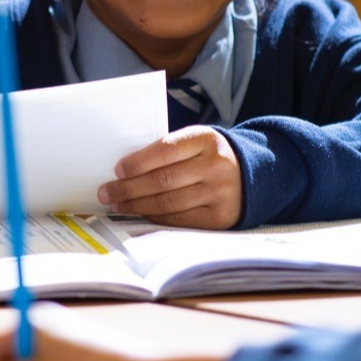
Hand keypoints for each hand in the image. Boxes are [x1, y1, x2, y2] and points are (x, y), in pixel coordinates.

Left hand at [97, 126, 243, 228]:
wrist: (252, 175)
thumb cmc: (209, 157)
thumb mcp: (196, 142)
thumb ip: (168, 151)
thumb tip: (125, 170)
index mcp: (206, 140)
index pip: (166, 150)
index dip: (138, 162)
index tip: (118, 170)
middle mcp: (215, 166)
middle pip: (163, 180)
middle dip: (129, 188)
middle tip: (107, 192)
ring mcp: (219, 193)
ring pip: (168, 203)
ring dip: (137, 206)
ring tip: (118, 204)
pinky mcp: (219, 217)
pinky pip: (179, 220)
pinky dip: (155, 218)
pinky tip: (140, 213)